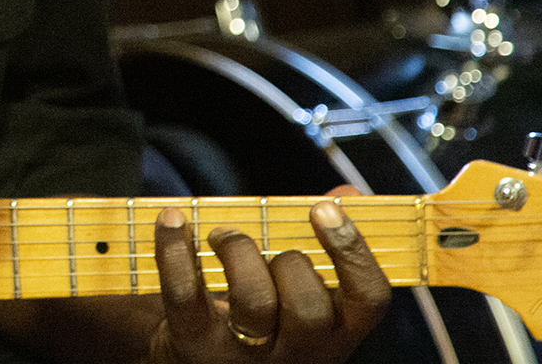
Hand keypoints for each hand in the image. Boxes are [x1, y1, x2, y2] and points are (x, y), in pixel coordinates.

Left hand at [146, 193, 389, 363]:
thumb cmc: (262, 320)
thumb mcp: (300, 294)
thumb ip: (325, 243)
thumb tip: (347, 194)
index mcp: (335, 335)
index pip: (368, 299)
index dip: (353, 251)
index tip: (324, 208)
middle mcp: (297, 354)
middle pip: (308, 308)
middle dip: (288, 259)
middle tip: (263, 239)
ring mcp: (245, 356)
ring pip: (254, 302)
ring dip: (238, 251)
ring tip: (221, 235)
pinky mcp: (194, 347)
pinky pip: (186, 296)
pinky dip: (175, 249)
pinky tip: (172, 220)